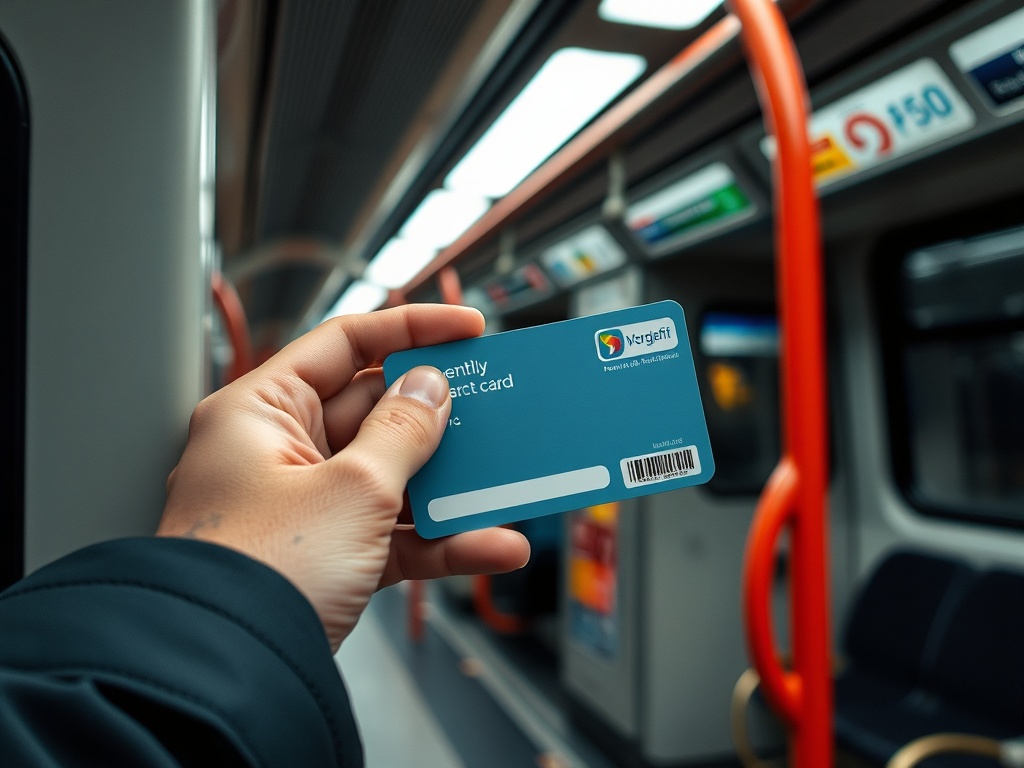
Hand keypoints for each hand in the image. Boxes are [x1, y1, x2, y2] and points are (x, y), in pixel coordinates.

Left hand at [157, 305, 529, 649]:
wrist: (231, 677)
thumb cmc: (261, 571)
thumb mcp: (352, 488)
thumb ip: (403, 432)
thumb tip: (430, 388)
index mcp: (262, 411)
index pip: (344, 345)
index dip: (410, 330)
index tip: (467, 330)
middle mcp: (278, 451)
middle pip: (375, 412)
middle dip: (438, 416)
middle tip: (493, 409)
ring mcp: (305, 506)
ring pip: (391, 477)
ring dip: (449, 486)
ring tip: (506, 478)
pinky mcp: (328, 556)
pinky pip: (392, 534)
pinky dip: (440, 541)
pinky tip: (492, 545)